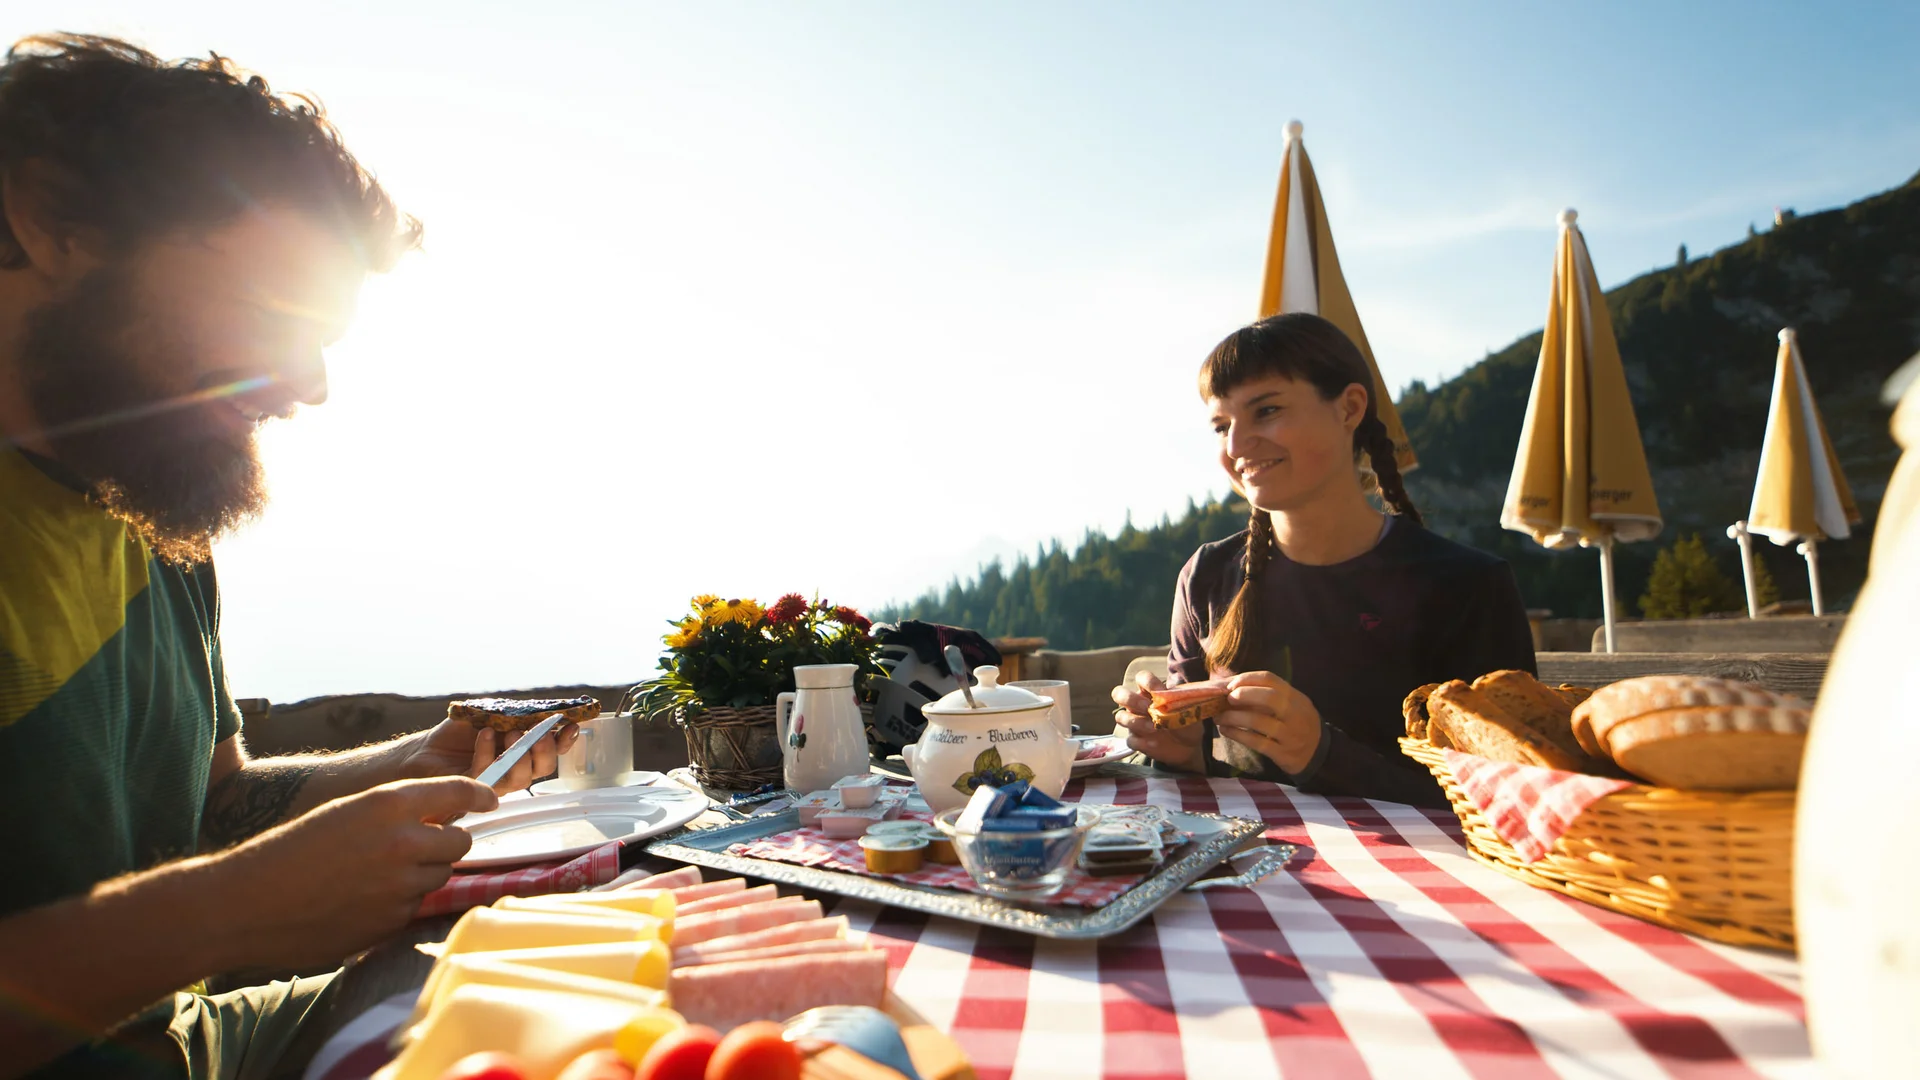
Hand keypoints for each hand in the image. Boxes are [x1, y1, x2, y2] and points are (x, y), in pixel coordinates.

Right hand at [218, 776, 497, 967]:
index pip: (458, 792)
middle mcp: (404, 842)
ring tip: (373, 875)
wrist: (248, 903)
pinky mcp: (392, 922)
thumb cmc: (291, 851)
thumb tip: (442, 819)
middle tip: (417, 845)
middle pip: (461, 841)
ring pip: (439, 876)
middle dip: (446, 842)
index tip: (491, 799)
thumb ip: (397, 812)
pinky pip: (414, 907)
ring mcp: (401, 886)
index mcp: (388, 804)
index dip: (480, 795)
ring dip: (421, 874)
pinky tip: (360, 901)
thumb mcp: (346, 811)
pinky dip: (399, 904)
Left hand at [406, 718, 580, 793]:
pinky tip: (484, 735)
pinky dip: (488, 752)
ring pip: (522, 779)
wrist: (425, 749)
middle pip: (544, 768)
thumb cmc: (459, 732)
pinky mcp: (476, 788)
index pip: (553, 749)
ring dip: (520, 755)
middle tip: (540, 735)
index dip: (566, 740)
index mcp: (524, 750)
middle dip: (547, 751)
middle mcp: (515, 769)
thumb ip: (514, 714)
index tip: (572, 726)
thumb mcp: (490, 714)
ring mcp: (497, 781)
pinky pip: (489, 775)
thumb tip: (537, 710)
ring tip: (510, 734)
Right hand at [1110, 671, 1203, 772]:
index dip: (1147, 682)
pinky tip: (1155, 743)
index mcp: (1151, 692)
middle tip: (1146, 708)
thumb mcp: (1187, 711)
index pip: (1142, 678)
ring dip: (1136, 722)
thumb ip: (1175, 703)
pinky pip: (1130, 739)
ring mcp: (1135, 723)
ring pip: (1120, 717)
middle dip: (1130, 699)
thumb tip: (1163, 700)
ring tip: (1153, 728)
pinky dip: (1141, 742)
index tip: (1159, 692)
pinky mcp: (1136, 740)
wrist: (1190, 746)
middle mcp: (1138, 705)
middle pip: (1119, 693)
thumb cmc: (1187, 723)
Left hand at [1215, 671, 1322, 773]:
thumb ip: (1270, 695)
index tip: (1230, 684)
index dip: (1247, 678)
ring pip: (1258, 721)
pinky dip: (1237, 734)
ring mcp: (1290, 734)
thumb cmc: (1297, 723)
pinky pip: (1256, 742)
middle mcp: (1295, 713)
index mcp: (1295, 697)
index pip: (1270, 679)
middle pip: (1268, 697)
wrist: (1319, 753)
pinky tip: (1226, 730)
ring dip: (1233, 717)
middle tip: (1226, 699)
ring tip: (1219, 716)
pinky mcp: (1282, 753)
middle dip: (1243, 695)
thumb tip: (1233, 686)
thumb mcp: (1292, 704)